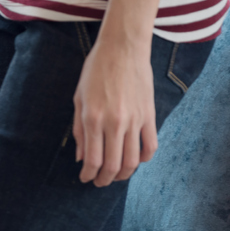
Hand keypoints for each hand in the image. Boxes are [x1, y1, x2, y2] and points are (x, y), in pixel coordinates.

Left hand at [71, 35, 156, 186]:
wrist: (123, 48)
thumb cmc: (95, 71)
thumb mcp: (78, 99)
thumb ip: (79, 130)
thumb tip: (80, 157)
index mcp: (93, 119)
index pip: (92, 159)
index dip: (88, 174)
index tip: (85, 179)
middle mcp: (115, 123)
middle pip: (113, 165)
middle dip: (105, 179)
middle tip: (99, 182)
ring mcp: (135, 120)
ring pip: (133, 160)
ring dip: (124, 174)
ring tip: (115, 175)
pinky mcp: (149, 115)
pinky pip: (151, 145)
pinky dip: (145, 159)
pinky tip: (136, 160)